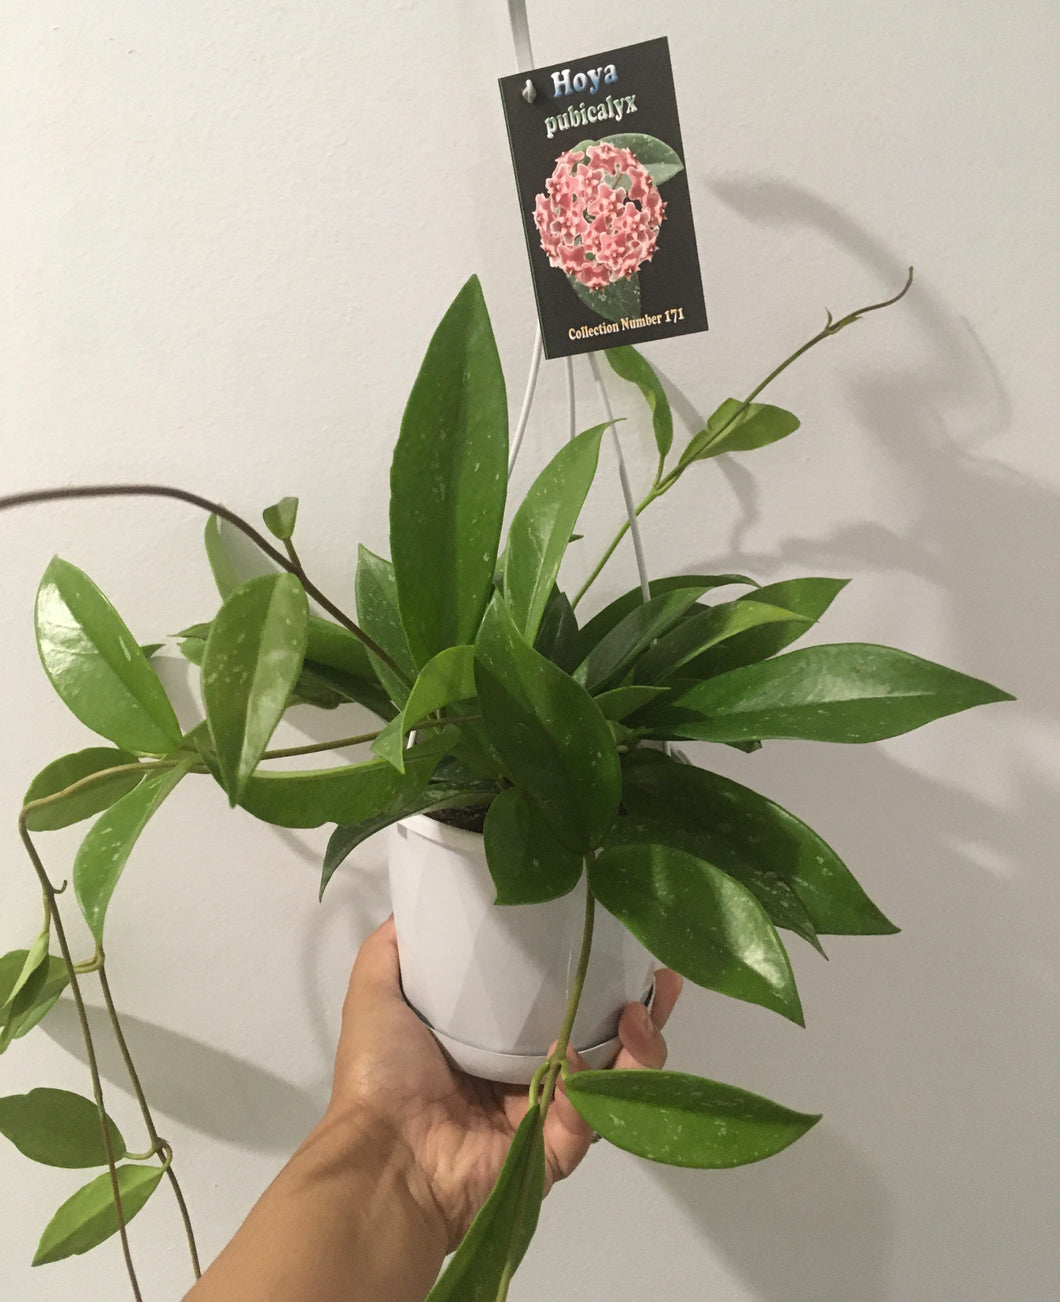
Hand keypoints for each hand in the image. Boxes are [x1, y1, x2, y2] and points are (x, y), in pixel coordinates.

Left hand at [325, 915, 681, 1250]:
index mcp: (496, 1039)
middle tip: (661, 980)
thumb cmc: (381, 1073)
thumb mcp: (377, 991)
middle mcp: (529, 1074)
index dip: (596, 972)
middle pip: (605, 1038)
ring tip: (639, 1014)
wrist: (382, 1158)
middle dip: (642, 1010)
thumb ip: (396, 947)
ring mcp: (547, 1116)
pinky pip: (591, 1119)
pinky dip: (591, 1089)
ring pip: (615, 1079)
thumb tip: (426, 900)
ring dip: (639, 1046)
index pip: (562, 999)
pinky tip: (572, 1058)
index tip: (624, 940)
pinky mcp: (555, 1153)